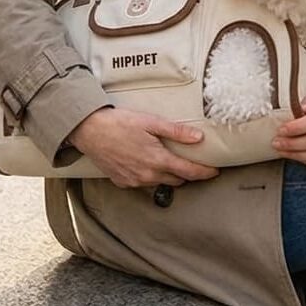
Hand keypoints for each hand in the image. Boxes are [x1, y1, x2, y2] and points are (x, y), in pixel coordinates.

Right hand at [67, 107, 218, 188]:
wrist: (90, 131)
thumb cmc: (120, 123)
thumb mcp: (151, 122)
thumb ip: (176, 132)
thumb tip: (199, 138)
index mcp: (158, 160)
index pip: (189, 172)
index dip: (204, 173)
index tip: (215, 171)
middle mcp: (147, 175)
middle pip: (176, 180)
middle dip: (187, 174)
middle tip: (193, 163)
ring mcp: (134, 181)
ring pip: (160, 182)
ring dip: (168, 175)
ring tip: (171, 162)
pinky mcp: (122, 182)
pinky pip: (143, 183)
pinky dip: (150, 175)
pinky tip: (147, 163)